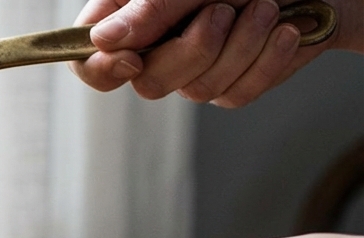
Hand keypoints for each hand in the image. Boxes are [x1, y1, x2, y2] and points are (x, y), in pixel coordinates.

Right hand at [70, 0, 363, 106]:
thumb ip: (149, 10)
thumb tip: (102, 40)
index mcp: (129, 18)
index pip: (88, 60)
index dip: (101, 69)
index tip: (130, 60)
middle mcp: (155, 48)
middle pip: (148, 84)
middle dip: (195, 49)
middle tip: (225, 8)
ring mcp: (191, 71)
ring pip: (197, 91)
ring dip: (241, 45)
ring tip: (266, 7)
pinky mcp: (230, 86)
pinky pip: (236, 95)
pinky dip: (266, 60)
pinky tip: (284, 31)